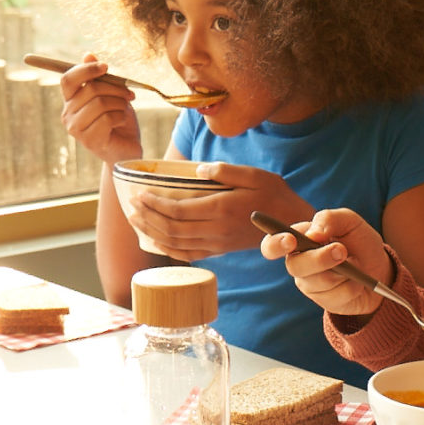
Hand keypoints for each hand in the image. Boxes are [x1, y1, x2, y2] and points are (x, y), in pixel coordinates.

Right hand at [59, 56, 143, 164]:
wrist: (127, 149)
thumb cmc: (118, 120)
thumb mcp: (110, 94)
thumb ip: (98, 78)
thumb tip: (87, 54)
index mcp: (70, 100)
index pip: (68, 78)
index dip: (87, 69)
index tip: (106, 66)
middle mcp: (68, 114)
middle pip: (90, 89)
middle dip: (115, 88)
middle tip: (130, 93)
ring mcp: (76, 129)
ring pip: (100, 103)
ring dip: (120, 104)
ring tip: (124, 110)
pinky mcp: (89, 140)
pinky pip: (107, 119)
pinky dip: (120, 117)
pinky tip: (121, 123)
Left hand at [121, 163, 310, 261]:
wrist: (291, 223)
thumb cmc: (273, 194)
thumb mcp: (254, 174)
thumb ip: (225, 171)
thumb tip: (198, 170)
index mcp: (220, 209)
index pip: (177, 210)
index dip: (154, 204)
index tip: (140, 195)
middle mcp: (216, 230)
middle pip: (171, 228)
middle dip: (147, 218)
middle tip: (132, 206)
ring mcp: (217, 243)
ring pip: (176, 243)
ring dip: (153, 233)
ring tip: (137, 221)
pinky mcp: (220, 250)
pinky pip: (188, 254)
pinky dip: (169, 249)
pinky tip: (157, 240)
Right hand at [258, 207, 392, 316]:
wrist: (379, 267)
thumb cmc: (358, 241)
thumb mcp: (349, 221)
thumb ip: (328, 219)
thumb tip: (313, 234)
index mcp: (297, 240)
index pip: (271, 245)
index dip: (275, 244)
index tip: (291, 240)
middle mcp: (298, 263)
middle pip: (295, 266)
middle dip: (319, 259)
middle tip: (341, 250)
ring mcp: (310, 284)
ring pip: (317, 282)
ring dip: (341, 273)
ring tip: (357, 265)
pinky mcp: (324, 300)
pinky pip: (334, 296)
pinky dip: (352, 287)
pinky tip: (358, 282)